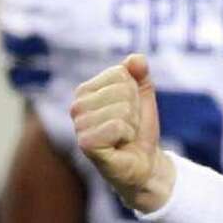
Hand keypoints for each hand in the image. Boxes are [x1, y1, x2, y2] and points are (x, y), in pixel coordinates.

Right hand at [72, 54, 171, 211]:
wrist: (144, 162)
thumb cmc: (139, 129)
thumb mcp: (143, 95)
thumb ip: (140, 73)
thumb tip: (136, 59)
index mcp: (86, 90)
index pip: (120, 73)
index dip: (134, 92)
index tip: (130, 110)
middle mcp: (77, 106)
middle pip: (123, 90)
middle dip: (135, 109)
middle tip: (128, 126)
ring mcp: (79, 126)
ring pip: (122, 109)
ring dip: (132, 124)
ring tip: (124, 136)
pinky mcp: (85, 144)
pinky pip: (117, 126)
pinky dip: (127, 135)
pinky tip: (120, 145)